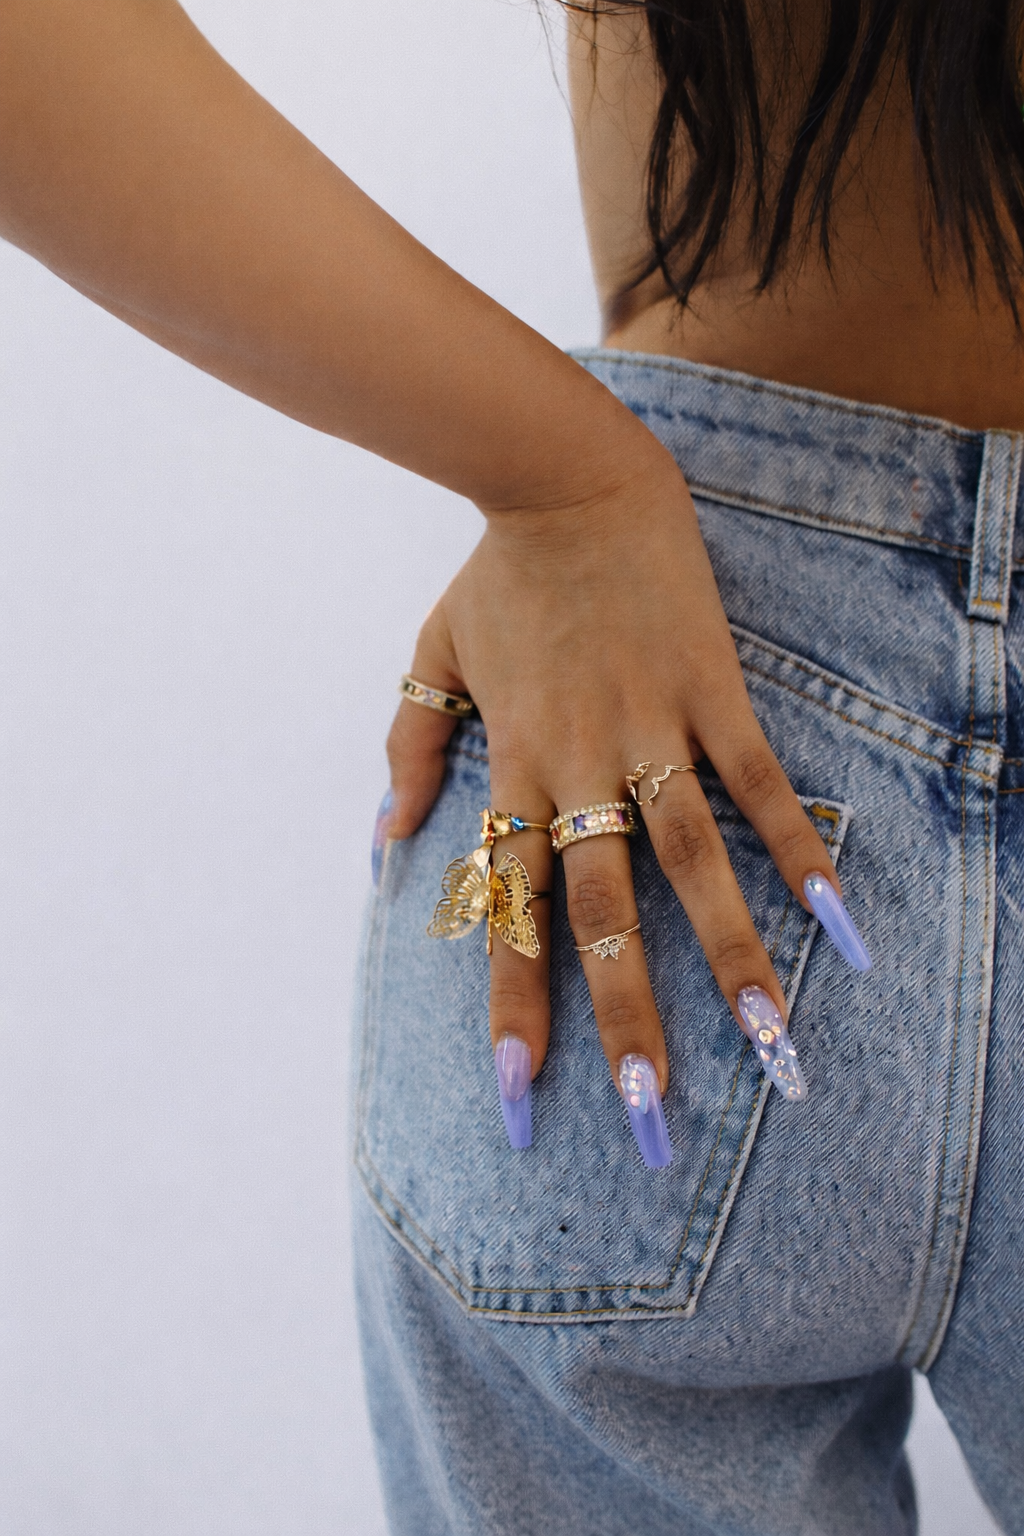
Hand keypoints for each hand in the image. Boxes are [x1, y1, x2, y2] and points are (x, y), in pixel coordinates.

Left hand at [386, 440, 856, 1152]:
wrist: (563, 475)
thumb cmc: (497, 575)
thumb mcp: (432, 658)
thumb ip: (410, 753)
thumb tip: (386, 846)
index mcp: (511, 766)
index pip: (505, 906)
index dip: (512, 1002)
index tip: (519, 1095)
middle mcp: (579, 763)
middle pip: (599, 909)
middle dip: (625, 1016)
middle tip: (650, 1117)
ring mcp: (651, 727)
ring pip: (691, 859)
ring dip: (734, 957)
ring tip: (776, 1047)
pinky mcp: (711, 689)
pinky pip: (758, 780)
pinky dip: (795, 846)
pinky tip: (838, 919)